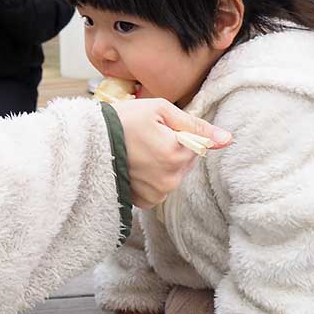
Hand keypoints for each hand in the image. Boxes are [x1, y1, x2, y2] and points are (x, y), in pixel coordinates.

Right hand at [112, 98, 231, 208]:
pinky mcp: (145, 202)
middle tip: (146, 137)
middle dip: (173, 149)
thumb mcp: (160, 110)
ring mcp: (157, 194)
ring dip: (163, 164)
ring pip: (174, 174)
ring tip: (138, 151)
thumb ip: (195, 124)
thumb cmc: (122, 120)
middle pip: (186, 161)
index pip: (198, 145)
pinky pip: (160, 188)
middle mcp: (170, 180)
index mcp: (177, 155)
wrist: (87, 142)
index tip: (160, 129)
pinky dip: (152, 177)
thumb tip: (227, 138)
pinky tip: (136, 165)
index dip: (180, 134)